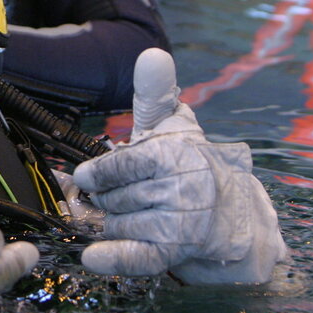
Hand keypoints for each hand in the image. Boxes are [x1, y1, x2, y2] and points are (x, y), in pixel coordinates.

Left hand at [72, 48, 287, 283]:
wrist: (226, 210)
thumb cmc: (187, 160)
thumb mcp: (171, 123)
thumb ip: (155, 92)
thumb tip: (151, 54)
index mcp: (177, 155)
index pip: (120, 166)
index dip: (98, 173)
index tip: (86, 176)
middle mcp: (182, 190)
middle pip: (113, 198)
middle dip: (106, 197)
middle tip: (119, 194)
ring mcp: (180, 224)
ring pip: (116, 224)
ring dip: (111, 221)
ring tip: (128, 212)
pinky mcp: (175, 253)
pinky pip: (137, 257)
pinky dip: (112, 258)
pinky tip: (92, 256)